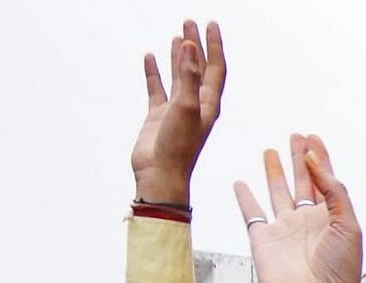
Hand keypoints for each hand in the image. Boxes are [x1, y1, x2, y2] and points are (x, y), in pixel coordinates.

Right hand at [129, 20, 226, 204]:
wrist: (160, 176)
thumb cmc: (178, 148)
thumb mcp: (186, 108)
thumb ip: (189, 77)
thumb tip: (190, 46)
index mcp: (208, 104)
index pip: (215, 68)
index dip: (214, 45)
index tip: (211, 24)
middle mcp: (195, 104)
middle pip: (198, 67)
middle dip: (195, 44)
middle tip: (190, 22)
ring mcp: (176, 109)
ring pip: (178, 75)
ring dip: (178, 55)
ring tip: (176, 35)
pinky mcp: (158, 116)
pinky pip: (157, 88)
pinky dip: (154, 72)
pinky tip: (150, 57)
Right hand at [233, 135, 362, 282]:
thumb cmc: (336, 275)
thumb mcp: (348, 226)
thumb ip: (334, 190)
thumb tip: (314, 159)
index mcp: (333, 220)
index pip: (327, 182)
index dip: (321, 159)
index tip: (315, 137)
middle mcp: (308, 223)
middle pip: (303, 181)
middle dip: (300, 158)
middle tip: (297, 136)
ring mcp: (285, 231)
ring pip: (278, 191)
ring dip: (275, 171)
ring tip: (271, 150)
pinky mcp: (262, 240)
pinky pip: (251, 213)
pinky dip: (244, 198)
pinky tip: (241, 183)